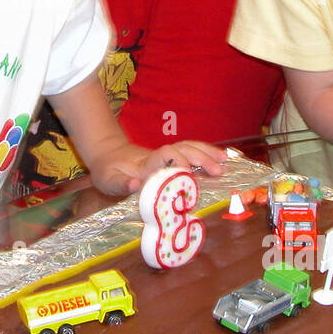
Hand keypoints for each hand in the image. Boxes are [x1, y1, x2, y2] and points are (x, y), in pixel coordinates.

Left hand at [87, 139, 225, 196]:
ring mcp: (166, 156)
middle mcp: (159, 157)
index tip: (187, 174)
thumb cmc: (107, 171)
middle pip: (183, 149)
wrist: (107, 154)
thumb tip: (136, 186)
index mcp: (146, 164)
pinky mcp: (170, 157)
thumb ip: (120, 185)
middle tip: (219, 171)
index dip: (177, 162)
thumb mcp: (107, 180)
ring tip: (225, 162)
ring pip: (189, 147)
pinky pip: (190, 151)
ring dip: (207, 153)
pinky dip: (206, 152)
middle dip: (201, 158)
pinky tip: (221, 158)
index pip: (164, 155)